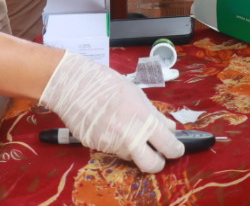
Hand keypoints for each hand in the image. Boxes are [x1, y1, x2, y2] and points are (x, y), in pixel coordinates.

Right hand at [39, 50, 183, 172]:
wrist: (73, 85)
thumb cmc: (106, 84)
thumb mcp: (137, 94)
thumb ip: (154, 114)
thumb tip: (170, 128)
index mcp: (143, 119)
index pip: (168, 145)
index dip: (175, 149)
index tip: (175, 148)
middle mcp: (128, 136)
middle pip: (152, 165)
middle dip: (157, 162)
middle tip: (156, 153)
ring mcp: (111, 144)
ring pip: (131, 156)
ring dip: (133, 148)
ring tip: (123, 126)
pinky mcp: (96, 147)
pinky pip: (113, 150)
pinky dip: (115, 142)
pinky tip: (108, 125)